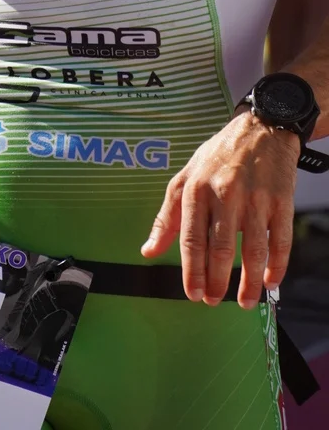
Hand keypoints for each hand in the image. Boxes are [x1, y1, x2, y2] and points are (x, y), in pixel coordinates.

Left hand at [141, 110, 299, 307]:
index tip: (193, 294)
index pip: (191, 239)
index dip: (192, 272)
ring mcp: (255, 197)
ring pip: (252, 250)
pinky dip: (276, 266)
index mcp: (197, 189)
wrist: (261, 127)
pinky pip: (279, 240)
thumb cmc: (219, 155)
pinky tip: (270, 281)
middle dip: (217, 282)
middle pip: (220, 249)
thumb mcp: (186, 177)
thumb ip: (167, 216)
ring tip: (244, 301)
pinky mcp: (281, 200)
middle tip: (214, 301)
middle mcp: (225, 193)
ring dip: (249, 283)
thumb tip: (148, 251)